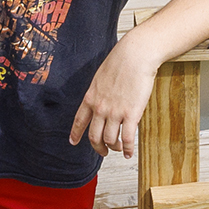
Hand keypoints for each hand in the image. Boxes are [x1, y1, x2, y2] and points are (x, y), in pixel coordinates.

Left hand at [70, 36, 157, 156]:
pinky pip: (128, 138)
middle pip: (94, 136)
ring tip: (119, 148)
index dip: (75, 134)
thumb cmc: (121, 61)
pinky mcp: (131, 114)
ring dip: (114, 148)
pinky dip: (128, 149)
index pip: (79, 121)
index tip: (73, 142)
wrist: (135, 55)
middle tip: (103, 151)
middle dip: (98, 147)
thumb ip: (99, 92)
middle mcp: (100, 108)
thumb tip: (102, 99)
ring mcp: (115, 112)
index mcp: (90, 97)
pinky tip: (129, 153)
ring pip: (110, 140)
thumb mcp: (101, 77)